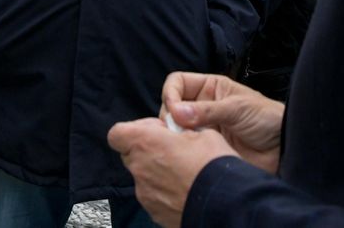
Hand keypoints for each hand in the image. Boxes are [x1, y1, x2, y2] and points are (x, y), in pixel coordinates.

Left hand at [107, 117, 238, 226]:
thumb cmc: (214, 165)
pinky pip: (154, 197)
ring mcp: (145, 194)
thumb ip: (181, 130)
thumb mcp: (203, 132)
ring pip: (143, 177)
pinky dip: (165, 192)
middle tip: (173, 151)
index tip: (158, 131)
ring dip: (158, 172)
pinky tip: (186, 190)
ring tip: (185, 173)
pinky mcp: (155, 213)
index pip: (117, 134)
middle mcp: (139, 169)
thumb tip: (179, 132)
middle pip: (130, 155)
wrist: (226, 205)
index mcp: (145, 143)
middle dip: (148, 151)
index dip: (136, 130)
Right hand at [161, 71, 283, 173]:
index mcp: (210, 88)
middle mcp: (202, 106)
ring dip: (176, 135)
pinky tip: (191, 154)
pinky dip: (183, 150)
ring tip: (186, 143)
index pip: (177, 83)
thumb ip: (207, 110)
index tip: (173, 109)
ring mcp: (203, 129)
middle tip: (179, 130)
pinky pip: (185, 148)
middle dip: (170, 117)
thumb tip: (176, 113)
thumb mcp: (238, 108)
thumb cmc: (267, 119)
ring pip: (175, 128)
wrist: (284, 149)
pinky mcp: (205, 149)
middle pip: (171, 106)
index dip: (171, 94)